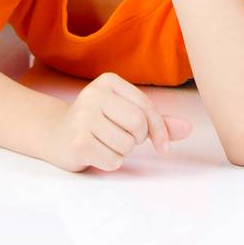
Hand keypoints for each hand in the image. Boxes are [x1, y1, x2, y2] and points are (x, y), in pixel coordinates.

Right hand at [46, 72, 192, 171]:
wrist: (55, 136)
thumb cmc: (96, 124)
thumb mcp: (124, 114)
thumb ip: (156, 121)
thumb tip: (188, 128)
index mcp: (109, 81)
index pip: (147, 108)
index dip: (160, 130)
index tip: (164, 146)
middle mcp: (93, 94)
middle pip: (138, 125)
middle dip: (136, 139)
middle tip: (121, 138)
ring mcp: (83, 117)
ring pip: (127, 145)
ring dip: (121, 152)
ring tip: (105, 143)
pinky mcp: (77, 142)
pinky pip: (113, 160)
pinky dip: (110, 162)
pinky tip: (96, 153)